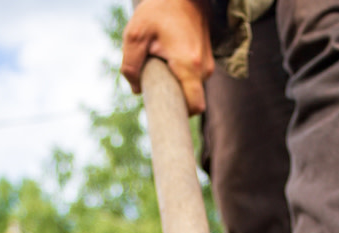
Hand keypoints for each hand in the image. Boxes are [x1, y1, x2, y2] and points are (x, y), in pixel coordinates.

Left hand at [121, 0, 213, 114]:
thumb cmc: (158, 10)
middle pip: (190, 99)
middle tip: (153, 81)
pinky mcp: (206, 58)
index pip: (194, 106)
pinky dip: (179, 75)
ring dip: (174, 83)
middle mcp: (203, 67)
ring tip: (159, 62)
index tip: (163, 113)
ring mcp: (208, 63)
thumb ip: (130, 65)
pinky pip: (192, 77)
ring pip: (190, 88)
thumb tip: (137, 89)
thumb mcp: (135, 35)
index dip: (180, 116)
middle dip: (171, 97)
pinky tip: (167, 58)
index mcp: (188, 65)